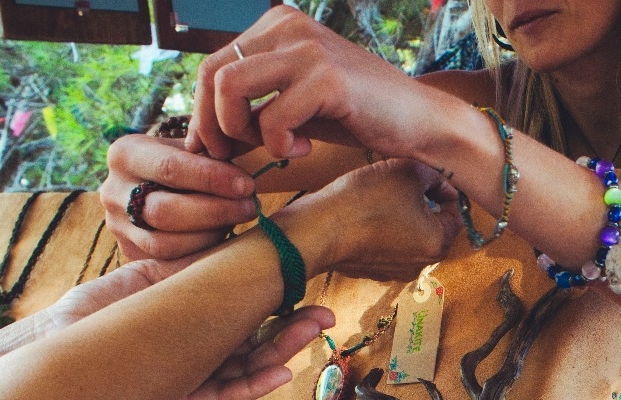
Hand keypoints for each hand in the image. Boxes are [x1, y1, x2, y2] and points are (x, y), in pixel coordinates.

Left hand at [43, 259, 334, 399]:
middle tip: (325, 317)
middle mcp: (196, 346)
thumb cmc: (88, 317)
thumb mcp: (143, 282)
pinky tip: (281, 374)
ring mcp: (190, 373)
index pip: (246, 310)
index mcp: (192, 317)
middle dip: (293, 330)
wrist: (46, 357)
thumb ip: (185, 275)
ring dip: (282, 353)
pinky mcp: (178, 397)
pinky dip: (252, 386)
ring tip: (312, 334)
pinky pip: (222, 394)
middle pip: (256, 341)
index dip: (280, 303)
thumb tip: (231, 254)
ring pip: (246, 367)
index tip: (310, 292)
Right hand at [101, 133, 256, 259]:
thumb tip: (239, 178)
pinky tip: (224, 237)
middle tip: (250, 206)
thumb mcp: (192, 148)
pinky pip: (166, 260)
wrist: (158, 183)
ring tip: (240, 220)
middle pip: (164, 210)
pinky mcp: (129, 249)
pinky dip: (200, 250)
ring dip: (210, 234)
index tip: (247, 185)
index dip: (212, 178)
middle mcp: (112, 190)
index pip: (170, 168)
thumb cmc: (187, 161)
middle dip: (215, 211)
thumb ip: (210, 154)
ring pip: (164, 242)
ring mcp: (117, 224)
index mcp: (125, 154)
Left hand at [187, 5, 425, 160]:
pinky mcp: (328, 79)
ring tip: (275, 146)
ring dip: (240, 129)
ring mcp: (309, 49)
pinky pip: (272, 117)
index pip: (211, 64)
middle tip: (235, 155)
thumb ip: (253, 107)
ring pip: (229, 87)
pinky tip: (304, 149)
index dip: (205, 113)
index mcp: (279, 24)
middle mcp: (289, 25)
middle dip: (213, 125)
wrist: (420, 121)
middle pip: (212, 74)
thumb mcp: (295, 104)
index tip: (221, 148)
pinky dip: (280, 144)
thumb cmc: (357, 114)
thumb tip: (200, 136)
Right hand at [288, 158, 462, 280]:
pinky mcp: (372, 269)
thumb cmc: (365, 201)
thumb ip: (435, 174)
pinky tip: (367, 212)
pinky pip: (386, 243)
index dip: (444, 188)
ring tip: (382, 194)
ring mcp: (395, 270)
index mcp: (438, 244)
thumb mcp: (409, 171)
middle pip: (433, 224)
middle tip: (403, 181)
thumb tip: (440, 179)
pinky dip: (382, 227)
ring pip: (409, 233)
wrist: (318, 229)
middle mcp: (421, 264)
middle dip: (422, 200)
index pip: (456, 211)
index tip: (427, 175)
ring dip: (401, 213)